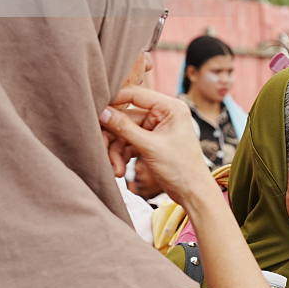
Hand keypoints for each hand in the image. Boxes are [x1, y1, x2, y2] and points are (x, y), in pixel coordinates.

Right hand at [98, 85, 214, 205]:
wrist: (192, 193)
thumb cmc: (181, 169)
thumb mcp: (149, 146)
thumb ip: (124, 128)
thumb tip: (101, 112)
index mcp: (170, 108)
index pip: (135, 94)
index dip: (114, 101)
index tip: (96, 111)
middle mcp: (163, 115)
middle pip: (126, 117)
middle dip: (113, 137)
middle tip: (101, 149)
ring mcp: (156, 129)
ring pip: (124, 133)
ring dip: (116, 151)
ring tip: (116, 169)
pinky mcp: (151, 142)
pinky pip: (129, 143)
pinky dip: (122, 156)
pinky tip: (120, 170)